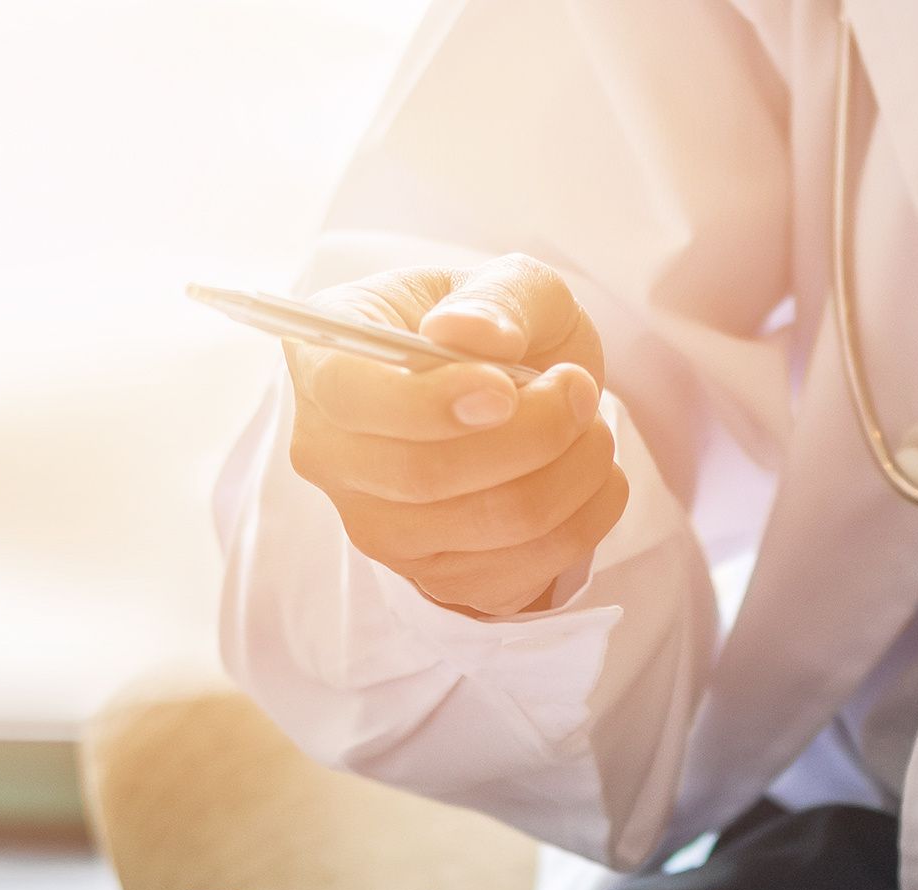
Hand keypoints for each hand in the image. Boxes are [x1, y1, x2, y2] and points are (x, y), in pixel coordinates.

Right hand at [284, 256, 631, 616]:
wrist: (520, 393)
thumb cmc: (498, 329)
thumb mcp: (511, 283)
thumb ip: (495, 299)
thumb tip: (467, 332)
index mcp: (325, 360)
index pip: (348, 396)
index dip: (428, 403)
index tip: (505, 388)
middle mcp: (332, 455)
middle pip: (419, 476)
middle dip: (529, 435)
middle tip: (580, 390)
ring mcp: (376, 528)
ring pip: (480, 529)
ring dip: (568, 477)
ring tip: (592, 428)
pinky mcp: (431, 578)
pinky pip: (510, 578)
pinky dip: (577, 526)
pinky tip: (589, 480)